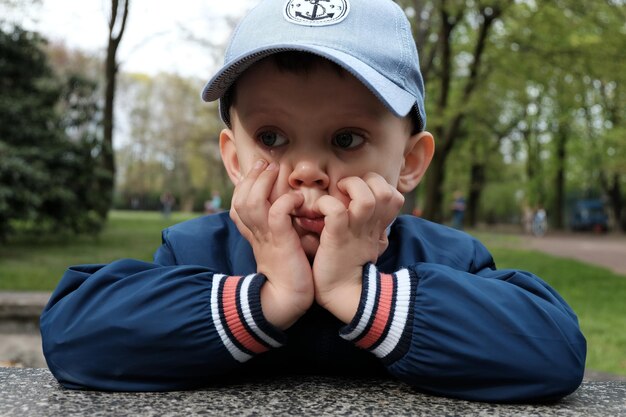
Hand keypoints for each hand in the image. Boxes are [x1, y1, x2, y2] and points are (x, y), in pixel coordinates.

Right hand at [230, 160, 313, 328]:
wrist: (289, 298)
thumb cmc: (291, 272)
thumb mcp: (280, 245)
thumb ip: (280, 228)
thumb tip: (291, 209)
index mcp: (254, 234)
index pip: (238, 204)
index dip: (245, 184)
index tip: (259, 170)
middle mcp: (255, 233)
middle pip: (240, 199)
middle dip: (252, 177)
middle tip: (266, 164)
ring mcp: (266, 237)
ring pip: (251, 202)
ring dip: (263, 183)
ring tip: (275, 171)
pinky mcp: (281, 242)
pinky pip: (276, 213)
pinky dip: (285, 201)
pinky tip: (296, 199)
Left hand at [312, 173, 403, 322]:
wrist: (341, 295)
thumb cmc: (347, 267)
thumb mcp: (367, 243)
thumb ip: (369, 225)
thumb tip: (360, 207)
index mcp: (377, 226)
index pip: (394, 196)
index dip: (378, 186)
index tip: (359, 192)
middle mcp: (371, 226)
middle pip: (386, 191)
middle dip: (366, 181)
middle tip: (346, 189)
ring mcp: (355, 232)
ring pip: (366, 198)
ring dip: (350, 188)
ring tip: (336, 194)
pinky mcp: (337, 238)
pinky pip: (337, 211)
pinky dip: (326, 204)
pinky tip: (318, 211)